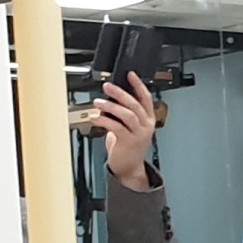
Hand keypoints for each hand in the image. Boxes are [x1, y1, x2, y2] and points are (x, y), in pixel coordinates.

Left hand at [91, 74, 157, 188]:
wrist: (129, 167)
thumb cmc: (128, 146)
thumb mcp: (129, 126)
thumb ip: (123, 112)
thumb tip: (110, 96)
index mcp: (148, 119)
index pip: (146, 98)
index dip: (138, 85)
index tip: (130, 75)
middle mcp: (145, 125)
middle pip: (135, 105)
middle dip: (120, 93)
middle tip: (107, 86)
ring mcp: (139, 134)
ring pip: (127, 115)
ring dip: (111, 106)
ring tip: (98, 103)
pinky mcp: (129, 141)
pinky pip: (116, 127)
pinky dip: (104, 121)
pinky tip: (95, 118)